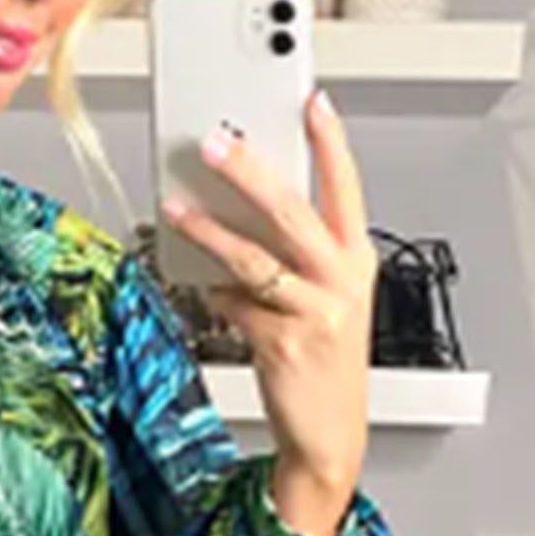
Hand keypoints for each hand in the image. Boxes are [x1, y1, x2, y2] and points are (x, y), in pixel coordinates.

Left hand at [160, 86, 377, 518]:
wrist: (329, 435)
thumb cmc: (322, 362)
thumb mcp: (323, 298)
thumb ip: (294, 255)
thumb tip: (237, 211)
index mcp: (355, 258)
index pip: (345, 186)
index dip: (330, 141)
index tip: (311, 100)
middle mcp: (341, 280)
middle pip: (293, 210)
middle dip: (250, 170)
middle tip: (216, 142)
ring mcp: (315, 312)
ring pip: (255, 257)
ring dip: (211, 230)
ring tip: (178, 209)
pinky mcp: (282, 343)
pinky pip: (235, 305)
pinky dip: (215, 296)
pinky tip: (204, 289)